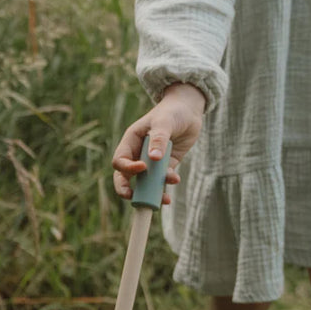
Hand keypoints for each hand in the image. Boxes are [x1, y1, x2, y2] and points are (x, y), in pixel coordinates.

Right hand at [111, 82, 205, 204]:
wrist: (189, 110)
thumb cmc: (173, 111)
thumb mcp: (164, 122)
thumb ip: (158, 139)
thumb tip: (152, 159)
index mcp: (131, 141)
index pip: (120, 160)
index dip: (127, 168)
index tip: (143, 167)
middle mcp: (138, 153)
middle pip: (125, 177)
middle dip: (127, 189)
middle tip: (132, 198)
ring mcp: (152, 162)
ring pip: (145, 183)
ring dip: (152, 192)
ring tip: (164, 199)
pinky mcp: (165, 166)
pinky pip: (162, 179)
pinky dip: (167, 183)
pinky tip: (175, 180)